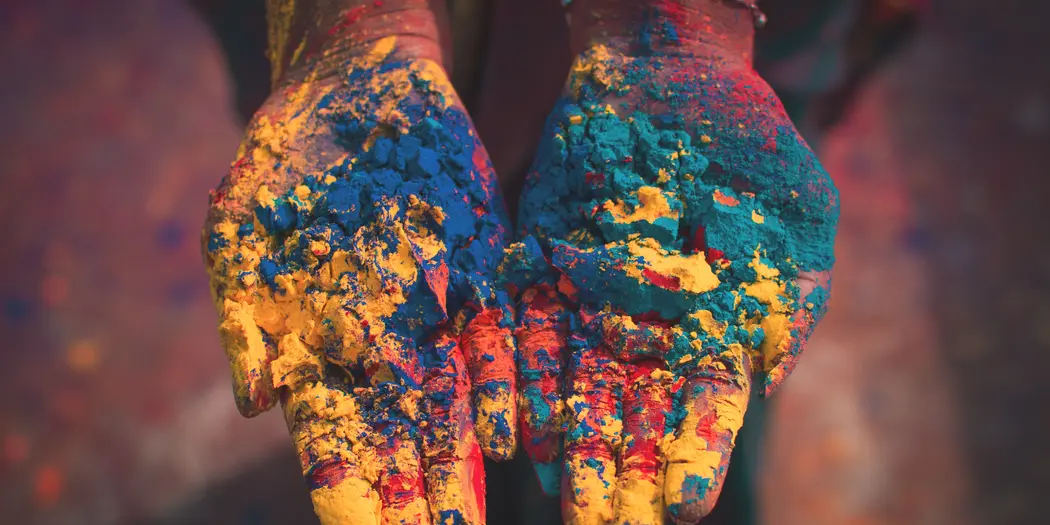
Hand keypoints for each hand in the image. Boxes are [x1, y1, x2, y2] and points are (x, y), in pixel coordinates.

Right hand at [202, 36, 515, 524]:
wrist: (354, 90)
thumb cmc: (282, 161)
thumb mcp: (241, 233)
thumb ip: (246, 320)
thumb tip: (256, 404)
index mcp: (318, 351)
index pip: (334, 446)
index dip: (350, 499)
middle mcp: (383, 350)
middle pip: (402, 447)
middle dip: (417, 505)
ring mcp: (438, 318)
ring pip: (456, 411)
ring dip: (464, 472)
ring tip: (470, 523)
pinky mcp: (484, 278)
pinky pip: (499, 345)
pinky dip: (504, 392)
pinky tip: (512, 441)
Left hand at [506, 36, 837, 524]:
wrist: (670, 77)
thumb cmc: (748, 144)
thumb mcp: (794, 215)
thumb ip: (786, 297)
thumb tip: (768, 379)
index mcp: (714, 328)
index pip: (705, 408)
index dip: (696, 455)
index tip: (686, 507)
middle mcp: (648, 330)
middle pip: (633, 415)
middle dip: (620, 476)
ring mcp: (592, 302)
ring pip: (575, 387)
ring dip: (567, 447)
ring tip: (557, 503)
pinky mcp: (543, 268)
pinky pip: (527, 333)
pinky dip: (520, 379)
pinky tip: (512, 428)